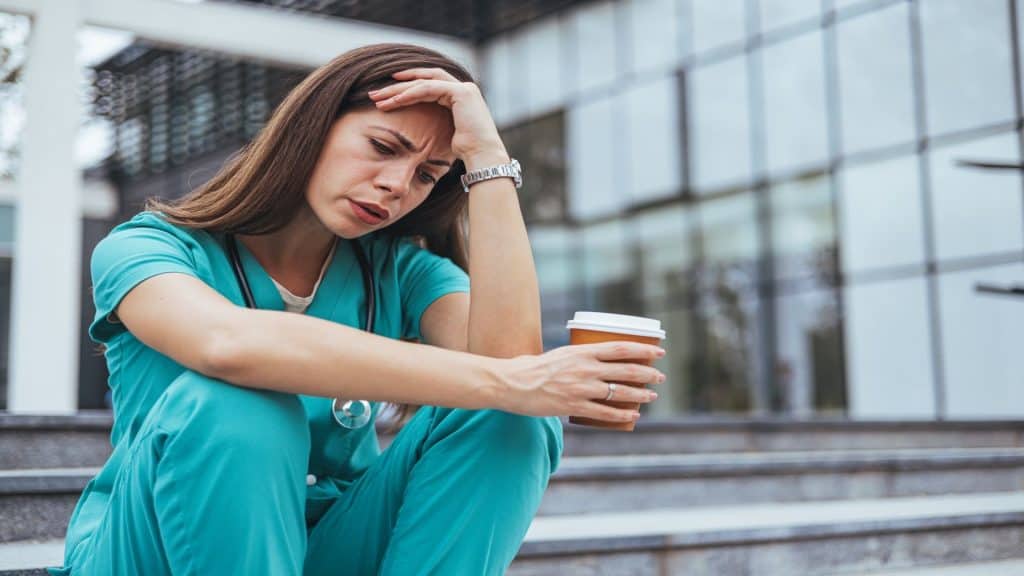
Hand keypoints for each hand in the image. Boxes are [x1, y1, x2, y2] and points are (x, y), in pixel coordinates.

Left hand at [367, 68, 508, 166]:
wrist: (483, 156)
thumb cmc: (467, 152)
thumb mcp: (446, 134)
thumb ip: (437, 123)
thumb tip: (422, 131)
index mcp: (460, 96)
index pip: (429, 84)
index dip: (406, 86)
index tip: (386, 93)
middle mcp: (463, 88)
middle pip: (424, 79)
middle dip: (397, 85)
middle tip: (375, 93)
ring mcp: (463, 88)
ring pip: (423, 81)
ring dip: (399, 89)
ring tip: (378, 97)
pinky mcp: (461, 92)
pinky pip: (429, 89)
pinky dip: (410, 94)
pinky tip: (394, 101)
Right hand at [490, 341, 666, 422]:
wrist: (511, 383)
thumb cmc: (533, 367)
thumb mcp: (560, 354)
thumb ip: (578, 357)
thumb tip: (592, 360)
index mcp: (582, 351)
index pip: (622, 348)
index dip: (644, 349)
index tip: (659, 352)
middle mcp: (586, 368)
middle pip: (627, 370)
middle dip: (648, 374)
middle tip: (659, 377)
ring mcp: (581, 388)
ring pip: (620, 392)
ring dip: (641, 394)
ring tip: (651, 396)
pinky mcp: (574, 406)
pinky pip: (605, 413)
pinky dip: (623, 414)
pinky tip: (633, 415)